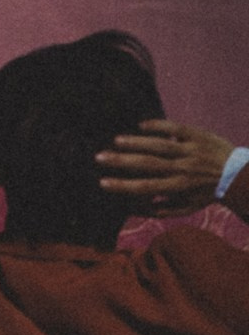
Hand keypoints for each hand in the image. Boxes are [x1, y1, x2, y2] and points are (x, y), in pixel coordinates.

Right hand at [97, 120, 241, 213]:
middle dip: (122, 162)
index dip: (124, 186)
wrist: (238, 175)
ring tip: (115, 141)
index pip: (146, 187)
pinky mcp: (197, 135)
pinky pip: (176, 128)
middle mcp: (183, 168)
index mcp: (179, 187)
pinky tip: (140, 125)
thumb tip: (133, 208)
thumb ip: (160, 209)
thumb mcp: (186, 208)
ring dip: (136, 142)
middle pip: (148, 165)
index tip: (103, 183)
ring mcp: (191, 150)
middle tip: (99, 157)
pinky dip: (158, 126)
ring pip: (160, 145)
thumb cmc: (205, 194)